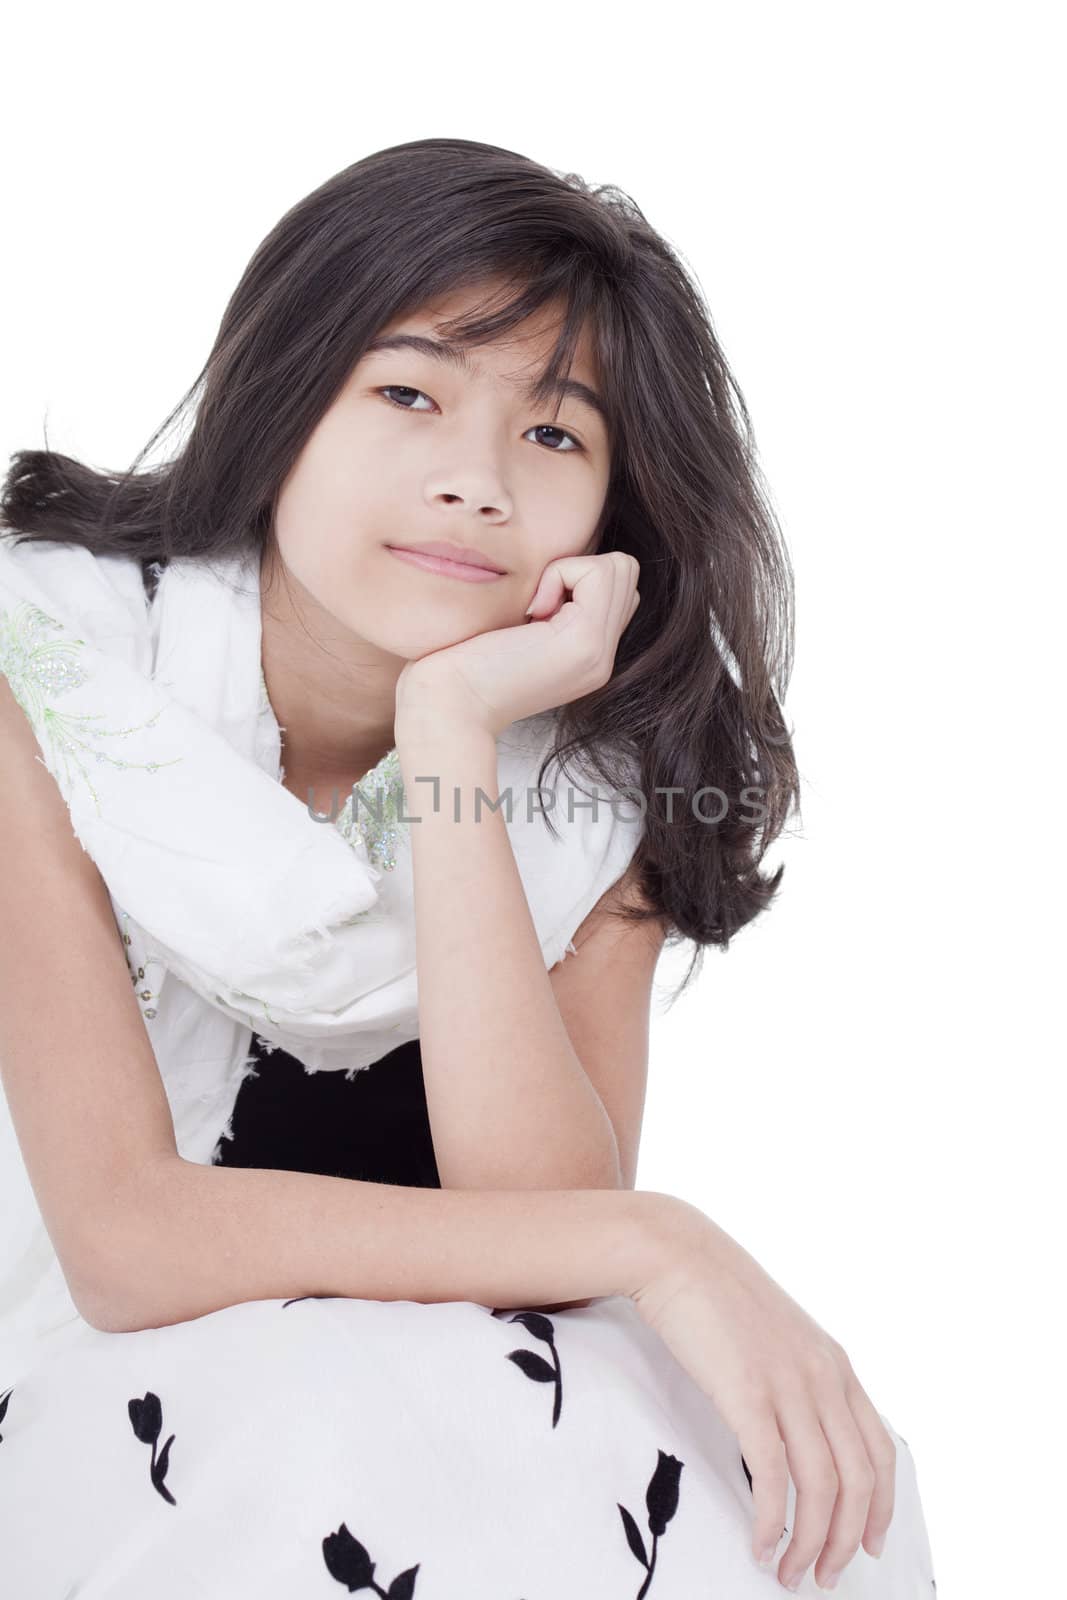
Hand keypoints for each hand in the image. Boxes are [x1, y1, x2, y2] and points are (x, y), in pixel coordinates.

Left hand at [394, 551, 640, 738]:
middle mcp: (603, 657)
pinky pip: (595, 572)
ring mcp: (600, 652)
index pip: (617, 587)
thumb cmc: (463, 665)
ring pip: (619, 567)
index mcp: (589, 655)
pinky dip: (560, 575)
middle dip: (579, 569)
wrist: (450, 705)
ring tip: (533, 610)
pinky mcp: (586, 641)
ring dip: (569, 571)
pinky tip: (530, 613)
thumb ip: (552, 608)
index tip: (533, 610)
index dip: (576, 577)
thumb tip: (562, 569)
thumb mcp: (520, 633)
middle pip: (625, 572)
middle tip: (535, 606)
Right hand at [631, 1200, 895, 1591]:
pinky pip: (773, 1474)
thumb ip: (801, 1378)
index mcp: (836, 1365)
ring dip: (810, 1543)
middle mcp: (824, 1377)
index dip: (882, 1509)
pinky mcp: (747, 1392)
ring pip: (823, 1487)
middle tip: (821, 1577)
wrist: (677, 1254)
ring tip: (786, 1572)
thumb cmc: (719, 1296)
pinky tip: (759, 1542)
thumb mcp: (780, 1336)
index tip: (870, 1547)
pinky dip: (771, 1519)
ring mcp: (788, 1384)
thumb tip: (803, 1433)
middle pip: (860, 1481)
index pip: (882, 1453)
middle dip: (847, 1542)